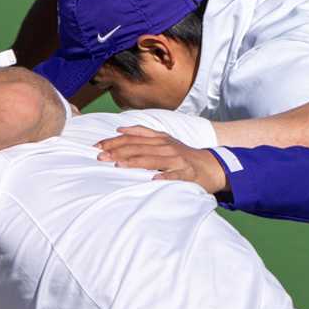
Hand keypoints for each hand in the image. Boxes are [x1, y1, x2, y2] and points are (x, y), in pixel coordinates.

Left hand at [94, 125, 227, 193]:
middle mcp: (167, 146)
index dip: (114, 141)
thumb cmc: (182, 154)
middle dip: (118, 151)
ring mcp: (177, 159)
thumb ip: (143, 133)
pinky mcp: (187, 173)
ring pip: (153, 159)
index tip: (97, 146)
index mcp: (159, 139)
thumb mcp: (164, 139)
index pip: (133, 138)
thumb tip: (120, 128)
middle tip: (100, 157)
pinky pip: (174, 175)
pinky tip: (153, 180)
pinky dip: (164, 177)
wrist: (211, 165)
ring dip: (134, 162)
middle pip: (138, 148)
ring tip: (118, 165)